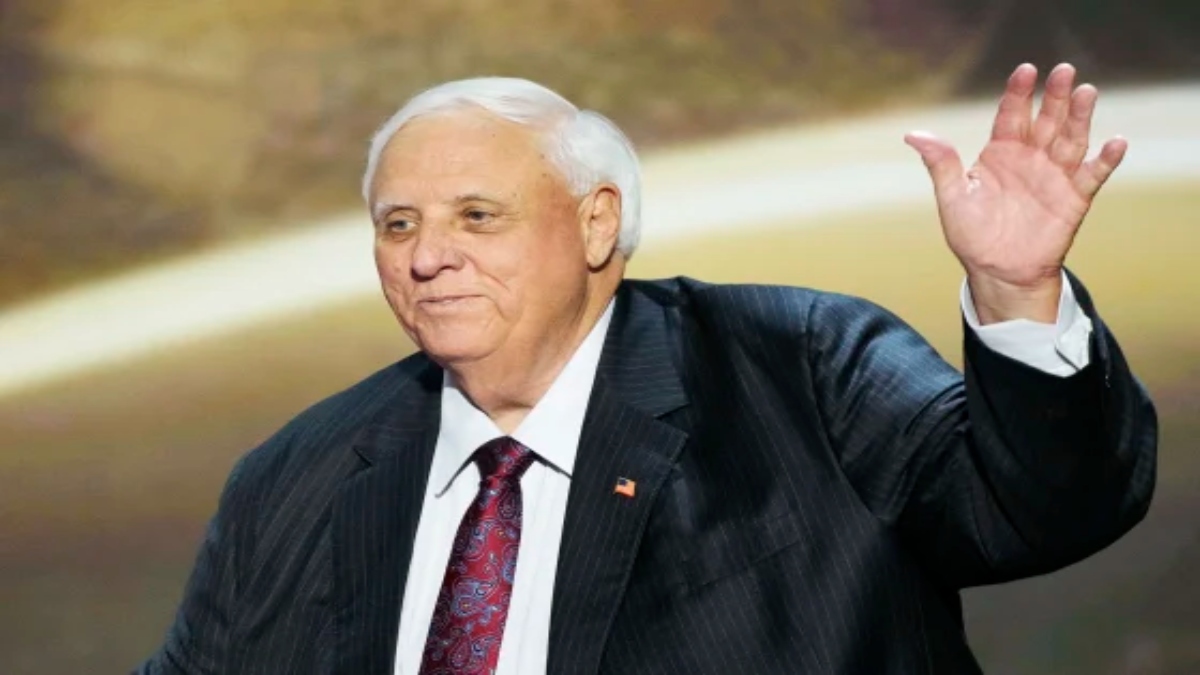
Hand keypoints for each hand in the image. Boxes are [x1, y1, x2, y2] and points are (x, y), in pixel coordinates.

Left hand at [905, 63, 1126, 322]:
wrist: (998, 272)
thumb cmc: (972, 234)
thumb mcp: (952, 197)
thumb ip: (941, 163)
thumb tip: (913, 134)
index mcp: (1000, 152)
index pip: (1011, 115)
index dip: (1018, 93)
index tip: (1025, 71)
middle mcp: (1031, 157)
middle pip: (1046, 119)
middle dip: (1054, 96)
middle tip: (1063, 71)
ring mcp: (1055, 175)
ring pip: (1071, 139)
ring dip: (1080, 117)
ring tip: (1086, 92)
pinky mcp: (1074, 198)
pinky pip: (1093, 174)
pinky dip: (1105, 159)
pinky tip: (1114, 141)